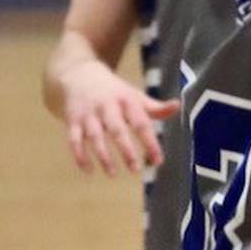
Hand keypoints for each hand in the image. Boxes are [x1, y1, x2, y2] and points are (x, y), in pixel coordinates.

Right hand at [59, 57, 178, 176]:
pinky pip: (74, 140)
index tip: (158, 160)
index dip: (150, 142)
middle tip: (135, 169)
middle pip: (117, 129)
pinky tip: (89, 171)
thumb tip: (177, 106)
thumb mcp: (134, 96)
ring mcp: (89, 114)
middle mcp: (107, 106)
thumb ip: (154, 107)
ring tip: (113, 174)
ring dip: (103, 156)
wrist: (79, 75)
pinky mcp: (73, 121)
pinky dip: (80, 156)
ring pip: (95, 136)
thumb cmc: (114, 92)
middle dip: (126, 150)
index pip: (141, 123)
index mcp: (127, 101)